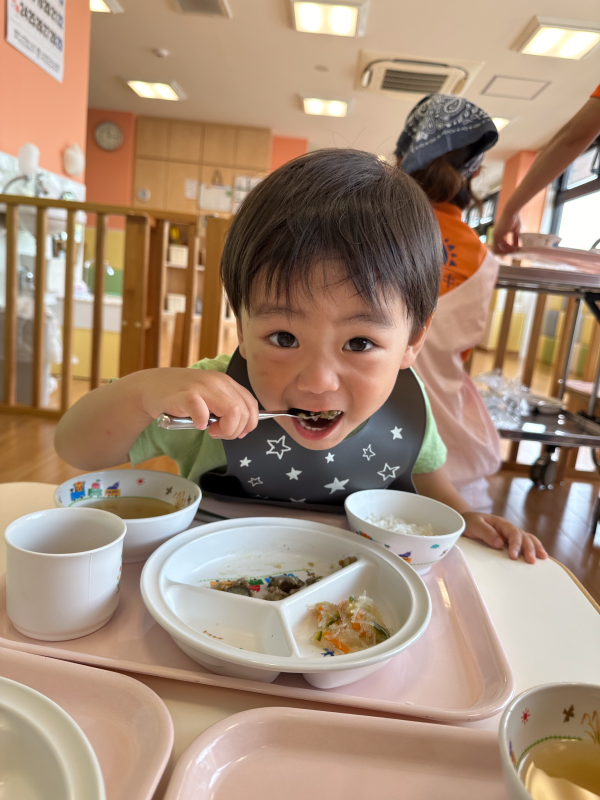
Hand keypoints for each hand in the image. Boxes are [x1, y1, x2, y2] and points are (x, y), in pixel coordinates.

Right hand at [139, 368, 258, 439]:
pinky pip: (202, 411)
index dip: (249, 423)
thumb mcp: (210, 398)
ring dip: (224, 428)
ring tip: (210, 431)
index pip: (251, 404)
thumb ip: (226, 408)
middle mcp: (217, 382)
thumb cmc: (181, 396)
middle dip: (235, 430)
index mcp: (226, 382)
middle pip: (243, 411)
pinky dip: (202, 422)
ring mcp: (202, 387)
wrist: (150, 387)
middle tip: (218, 433)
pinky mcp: (185, 395)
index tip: (238, 433)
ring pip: (232, 411)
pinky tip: (197, 425)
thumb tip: (243, 428)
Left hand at [462, 511, 546, 563]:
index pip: (513, 533)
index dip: (515, 544)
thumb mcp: (474, 525)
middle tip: (531, 561)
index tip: (514, 556)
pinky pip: (524, 542)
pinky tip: (539, 555)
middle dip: (529, 548)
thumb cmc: (469, 522)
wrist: (466, 520)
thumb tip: (500, 543)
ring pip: (527, 538)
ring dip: (535, 547)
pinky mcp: (509, 540)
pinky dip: (533, 547)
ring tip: (543, 558)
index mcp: (501, 523)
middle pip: (523, 536)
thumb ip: (486, 532)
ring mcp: (510, 534)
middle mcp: (508, 528)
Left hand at [492, 210, 520, 254]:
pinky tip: (515, 247)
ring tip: (516, 250)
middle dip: (505, 253)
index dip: (505, 250)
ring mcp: (495, 236)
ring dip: (508, 251)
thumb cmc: (514, 219)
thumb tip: (517, 247)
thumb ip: (515, 239)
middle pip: (496, 250)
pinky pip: (503, 245)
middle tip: (514, 253)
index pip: (499, 247)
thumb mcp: (515, 231)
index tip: (513, 251)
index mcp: (498, 235)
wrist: (511, 212)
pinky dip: (509, 248)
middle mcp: (495, 236)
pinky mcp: (498, 236)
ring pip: (499, 249)